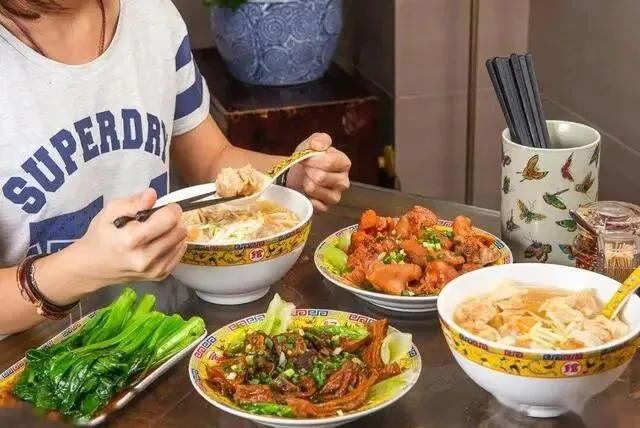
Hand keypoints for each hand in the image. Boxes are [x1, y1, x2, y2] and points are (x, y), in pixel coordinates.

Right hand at [72, 189, 186, 289]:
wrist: (92, 267)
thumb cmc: (101, 235)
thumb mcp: (111, 211)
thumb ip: (134, 202)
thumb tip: (153, 195)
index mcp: (132, 239)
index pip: (169, 219)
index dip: (172, 208)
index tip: (166, 206)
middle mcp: (146, 257)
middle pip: (180, 231)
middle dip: (174, 220)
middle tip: (161, 219)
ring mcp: (154, 269)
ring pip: (182, 242)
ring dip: (174, 232)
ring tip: (158, 231)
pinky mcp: (160, 276)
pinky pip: (179, 254)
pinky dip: (173, 245)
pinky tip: (159, 242)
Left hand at [287, 133, 351, 211]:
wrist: (298, 174)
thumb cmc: (308, 158)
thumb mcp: (312, 143)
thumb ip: (318, 139)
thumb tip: (318, 146)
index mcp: (344, 163)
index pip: (329, 162)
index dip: (313, 159)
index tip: (305, 158)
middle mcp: (344, 181)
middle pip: (321, 177)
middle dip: (308, 171)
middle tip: (305, 169)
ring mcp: (336, 196)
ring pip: (314, 189)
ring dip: (305, 182)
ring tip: (306, 178)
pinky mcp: (326, 208)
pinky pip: (313, 203)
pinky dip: (305, 196)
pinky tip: (306, 191)